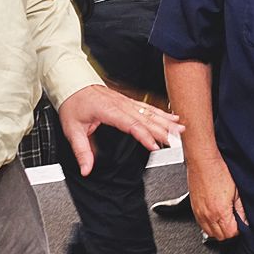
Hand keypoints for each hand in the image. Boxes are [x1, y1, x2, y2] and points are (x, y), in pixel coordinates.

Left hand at [55, 85, 182, 176]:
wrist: (72, 84)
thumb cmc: (73, 104)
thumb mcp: (72, 130)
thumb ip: (81, 151)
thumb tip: (86, 169)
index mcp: (108, 110)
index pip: (130, 124)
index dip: (144, 135)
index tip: (154, 146)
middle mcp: (120, 104)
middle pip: (145, 118)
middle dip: (163, 129)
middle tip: (176, 140)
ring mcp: (125, 101)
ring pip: (150, 112)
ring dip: (166, 121)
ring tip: (180, 129)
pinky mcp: (127, 101)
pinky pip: (148, 107)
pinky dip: (162, 113)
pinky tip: (172, 118)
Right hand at [188, 154, 244, 242]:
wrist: (203, 161)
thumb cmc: (218, 171)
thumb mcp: (237, 191)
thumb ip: (242, 209)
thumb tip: (246, 221)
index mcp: (220, 212)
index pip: (231, 234)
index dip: (239, 230)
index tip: (241, 223)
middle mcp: (208, 215)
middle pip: (220, 236)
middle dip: (229, 231)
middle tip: (234, 221)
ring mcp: (199, 213)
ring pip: (210, 233)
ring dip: (218, 230)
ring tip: (225, 219)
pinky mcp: (194, 209)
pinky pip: (202, 225)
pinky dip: (209, 225)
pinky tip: (215, 216)